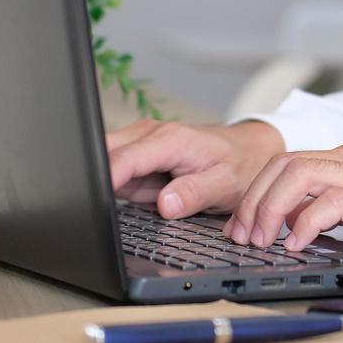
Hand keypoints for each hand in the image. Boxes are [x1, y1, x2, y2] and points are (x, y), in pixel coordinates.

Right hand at [106, 119, 284, 217]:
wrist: (248, 152)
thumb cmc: (239, 164)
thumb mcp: (225, 184)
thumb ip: (194, 193)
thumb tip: (166, 205)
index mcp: (169, 140)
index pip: (123, 158)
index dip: (104, 180)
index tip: (93, 201)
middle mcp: (149, 136)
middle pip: (103, 153)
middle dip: (95, 178)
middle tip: (96, 205)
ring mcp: (141, 145)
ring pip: (105, 163)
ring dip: (106, 184)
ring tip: (123, 200)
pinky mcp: (139, 158)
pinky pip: (117, 173)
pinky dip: (116, 187)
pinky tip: (131, 196)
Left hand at [223, 143, 342, 252]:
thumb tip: (309, 228)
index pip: (290, 162)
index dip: (260, 192)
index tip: (247, 224)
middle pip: (283, 164)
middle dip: (253, 201)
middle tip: (243, 236)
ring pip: (297, 175)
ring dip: (269, 209)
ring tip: (262, 241)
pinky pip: (329, 202)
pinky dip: (304, 222)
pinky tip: (297, 245)